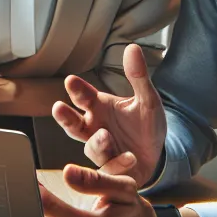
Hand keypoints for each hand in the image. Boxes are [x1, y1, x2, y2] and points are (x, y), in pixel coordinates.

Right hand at [51, 43, 165, 187]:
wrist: (158, 155)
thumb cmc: (146, 126)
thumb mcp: (148, 100)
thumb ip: (138, 77)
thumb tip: (132, 47)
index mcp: (99, 108)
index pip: (83, 97)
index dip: (77, 89)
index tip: (71, 80)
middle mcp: (94, 128)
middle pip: (73, 124)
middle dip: (65, 117)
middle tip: (58, 108)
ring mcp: (101, 150)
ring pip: (90, 147)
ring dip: (96, 142)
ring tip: (105, 135)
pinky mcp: (111, 169)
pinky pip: (109, 167)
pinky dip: (118, 162)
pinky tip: (129, 157)